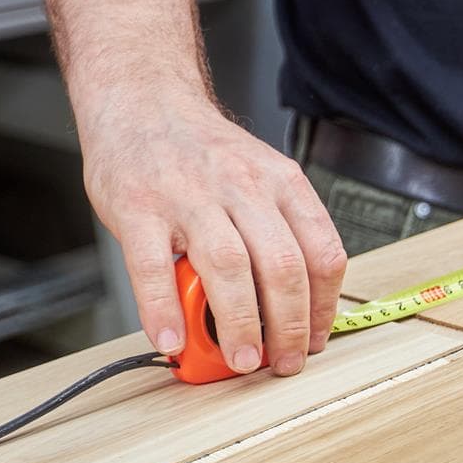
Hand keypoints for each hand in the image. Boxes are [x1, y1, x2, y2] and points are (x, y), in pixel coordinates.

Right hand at [80, 95, 346, 377]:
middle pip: (282, 266)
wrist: (141, 101)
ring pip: (229, 268)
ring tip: (242, 359)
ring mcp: (188, 196)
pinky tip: (172, 339)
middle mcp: (241, 187)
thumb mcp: (259, 177)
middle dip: (290, 326)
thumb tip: (295, 305)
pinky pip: (152, 267)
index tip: (318, 339)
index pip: (322, 252)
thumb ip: (278, 230)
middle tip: (285, 362)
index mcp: (281, 184)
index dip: (324, 306)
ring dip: (239, 324)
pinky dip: (164, 310)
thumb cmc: (203, 152)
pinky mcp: (138, 207)